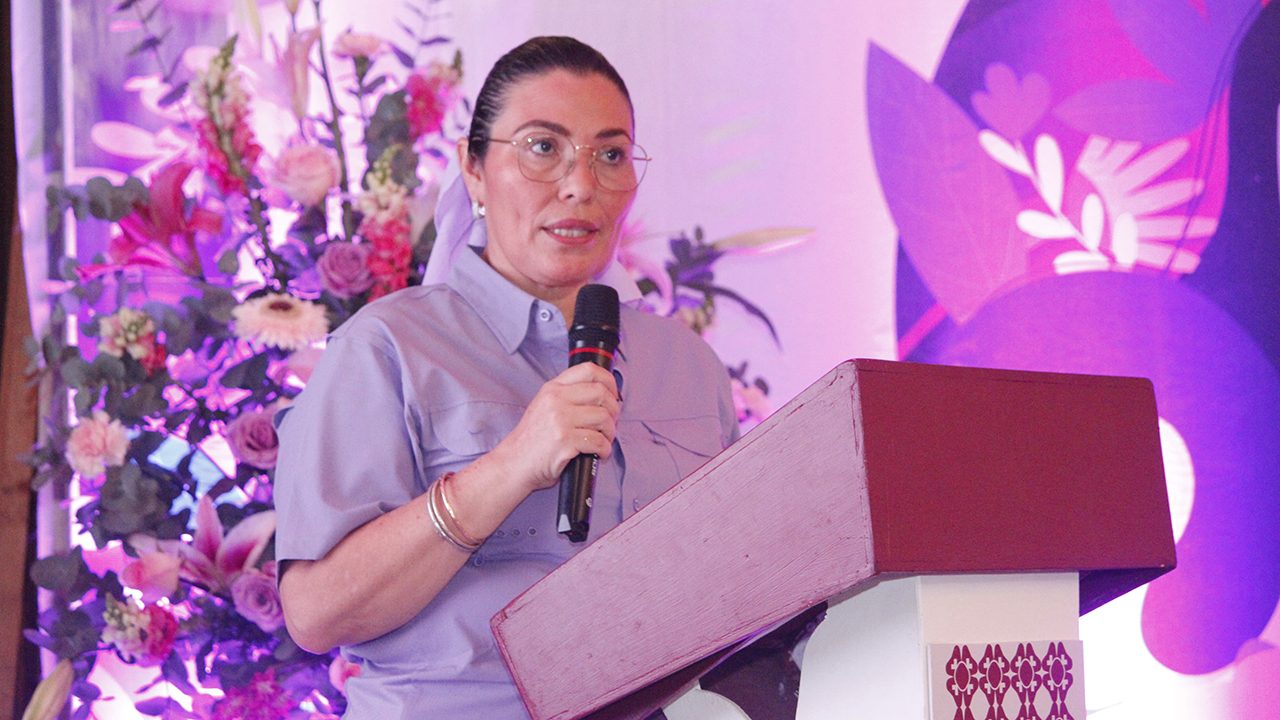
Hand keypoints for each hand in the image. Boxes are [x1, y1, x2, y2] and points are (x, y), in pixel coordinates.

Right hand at [487, 363, 620, 494]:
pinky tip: (600, 453)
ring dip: (610, 432)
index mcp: (553, 388)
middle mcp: (556, 400)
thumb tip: (603, 395)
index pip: (588, 370)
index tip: (614, 394)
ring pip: (603, 417)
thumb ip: (568, 396)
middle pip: (601, 393)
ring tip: (604, 440)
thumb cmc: (533, 439)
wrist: (515, 463)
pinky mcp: (565, 441)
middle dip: (614, 410)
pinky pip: (598, 441)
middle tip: (611, 423)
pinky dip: (604, 449)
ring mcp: (560, 420)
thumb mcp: (545, 406)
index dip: (609, 381)